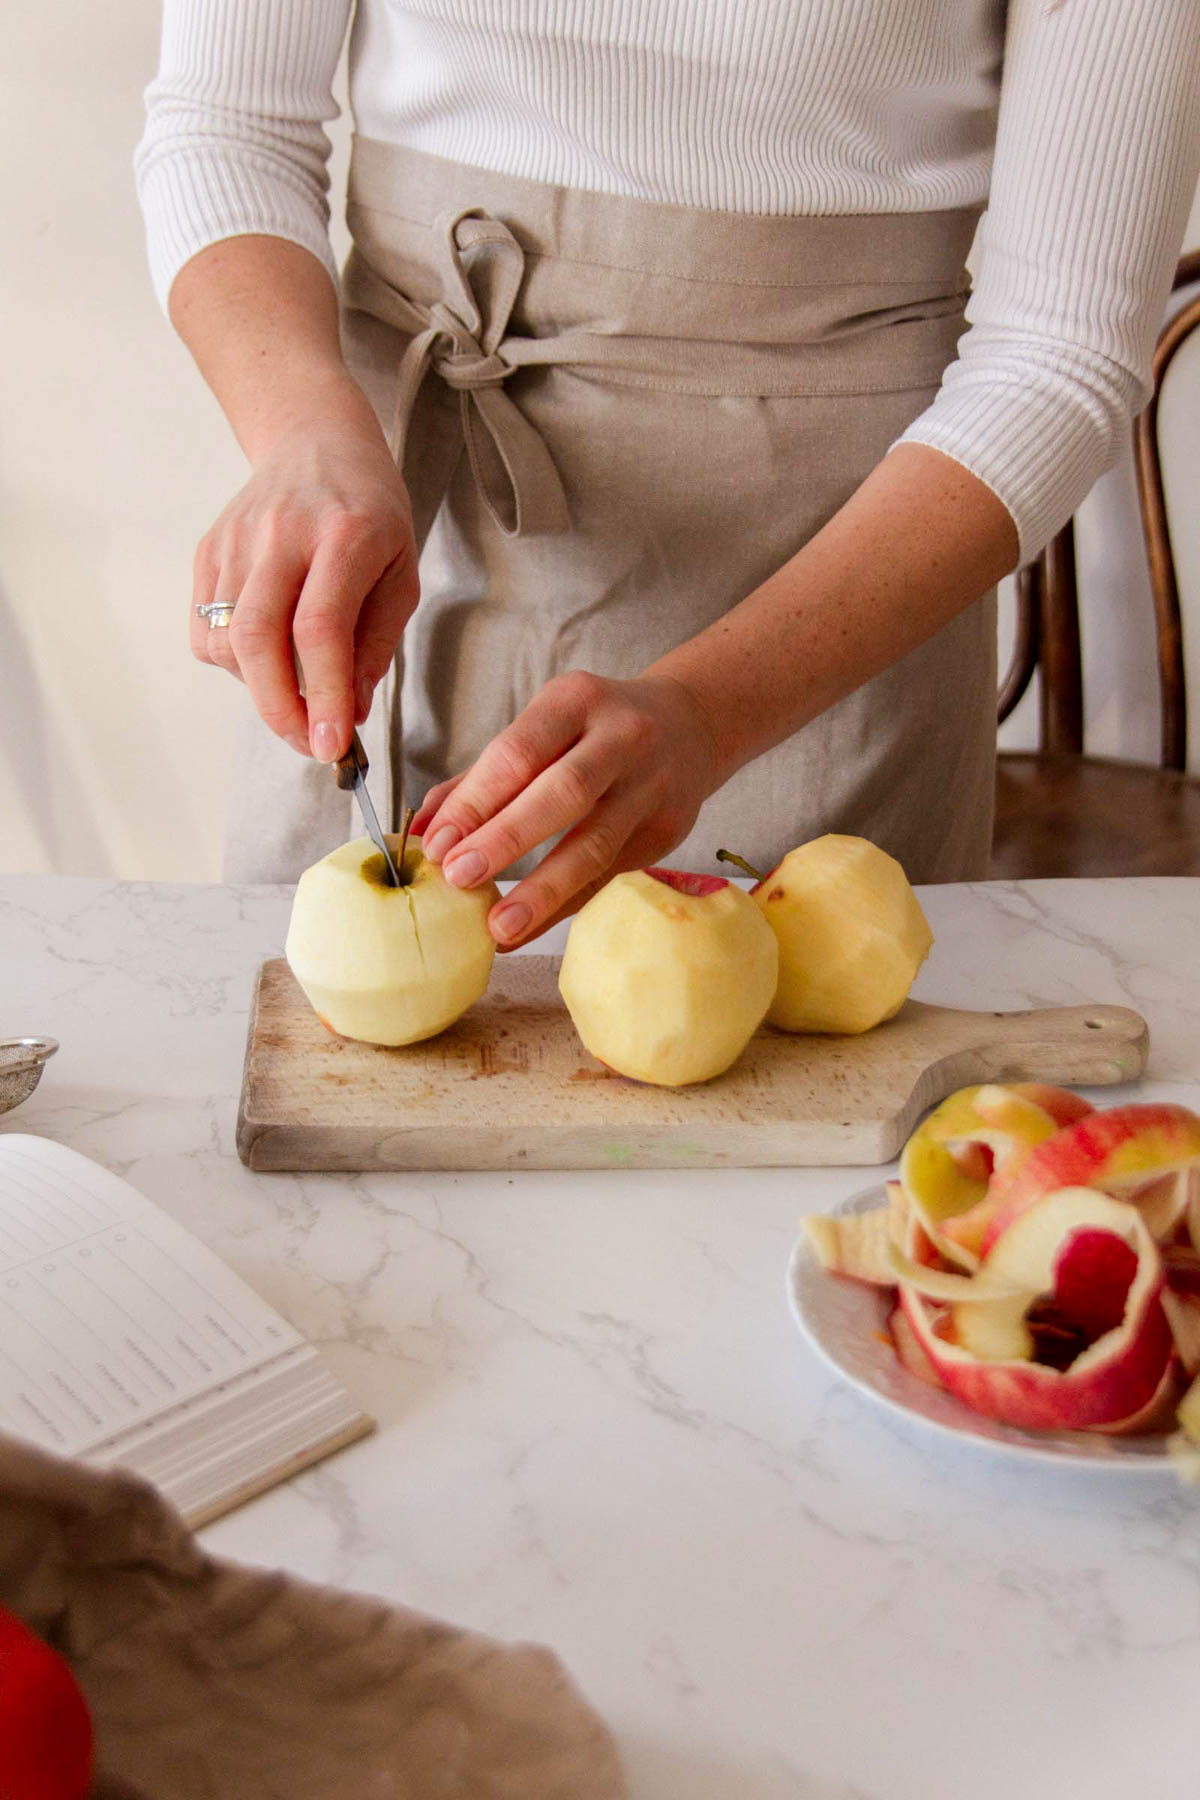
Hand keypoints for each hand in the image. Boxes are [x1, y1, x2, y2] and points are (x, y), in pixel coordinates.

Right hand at [190, 412, 418, 760]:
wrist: (314, 440)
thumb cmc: (370, 513)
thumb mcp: (400, 574)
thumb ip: (375, 646)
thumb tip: (352, 713)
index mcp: (344, 535)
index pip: (320, 629)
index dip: (325, 696)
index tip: (333, 746)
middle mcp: (280, 534)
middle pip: (258, 639)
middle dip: (280, 710)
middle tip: (309, 745)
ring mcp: (236, 541)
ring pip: (228, 641)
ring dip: (260, 690)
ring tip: (297, 691)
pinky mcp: (208, 552)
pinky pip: (207, 631)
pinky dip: (235, 666)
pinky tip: (268, 659)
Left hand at [411, 669, 722, 947]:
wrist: (691, 726)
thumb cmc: (593, 730)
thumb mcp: (543, 727)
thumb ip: (481, 778)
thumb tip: (419, 833)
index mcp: (576, 701)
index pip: (518, 753)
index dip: (475, 801)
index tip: (437, 844)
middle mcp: (621, 738)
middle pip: (563, 793)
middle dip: (507, 838)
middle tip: (459, 877)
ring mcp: (651, 786)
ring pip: (595, 843)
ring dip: (543, 890)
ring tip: (498, 927)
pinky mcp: (667, 831)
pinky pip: (609, 874)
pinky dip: (564, 906)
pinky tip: (526, 930)